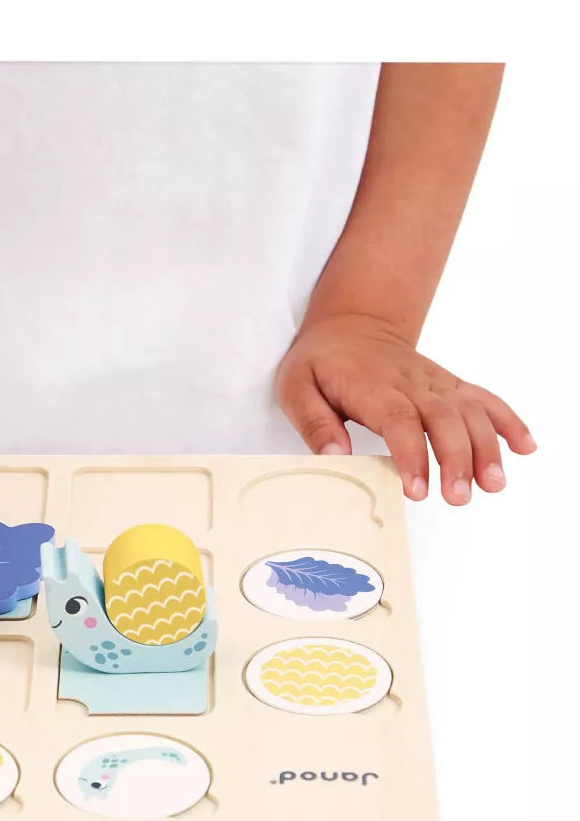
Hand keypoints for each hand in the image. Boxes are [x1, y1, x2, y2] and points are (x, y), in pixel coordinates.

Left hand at [276, 314, 535, 504]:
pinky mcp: (448, 385)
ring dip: (487, 447)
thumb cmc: (320, 361)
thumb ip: (313, 422)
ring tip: (493, 484)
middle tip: (459, 496)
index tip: (418, 489)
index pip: (399, 421)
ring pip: (470, 411)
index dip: (413, 455)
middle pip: (443, 419)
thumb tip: (333, 455)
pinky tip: (524, 446)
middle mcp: (411, 383)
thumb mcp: (295, 388)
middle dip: (456, 458)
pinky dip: (507, 420)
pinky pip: (483, 398)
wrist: (350, 324)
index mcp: (372, 387)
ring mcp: (434, 382)